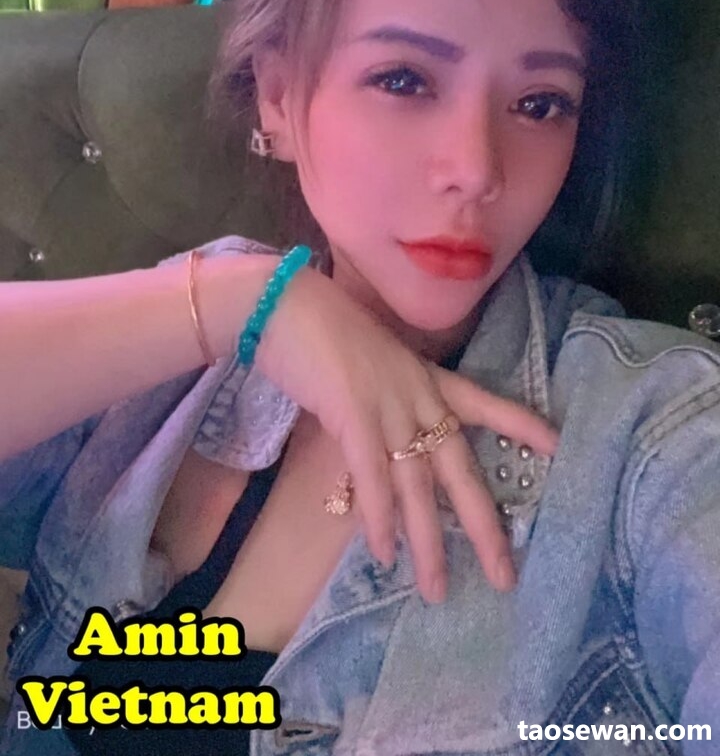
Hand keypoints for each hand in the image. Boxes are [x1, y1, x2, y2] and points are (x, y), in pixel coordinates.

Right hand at [256, 265, 557, 602]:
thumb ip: (384, 405)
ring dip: (427, 542)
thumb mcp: (368, 366)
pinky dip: (379, 518)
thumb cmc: (321, 331)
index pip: (483, 401)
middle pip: (459, 467)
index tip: (557, 446)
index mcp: (424, 376)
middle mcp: (417, 393)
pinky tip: (384, 553)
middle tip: (503, 576)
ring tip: (435, 588)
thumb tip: (381, 448)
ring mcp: (388, 404)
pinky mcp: (353, 414)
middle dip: (483, 525)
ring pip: (417, 485)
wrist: (284, 303)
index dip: (520, 424)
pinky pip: (373, 477)